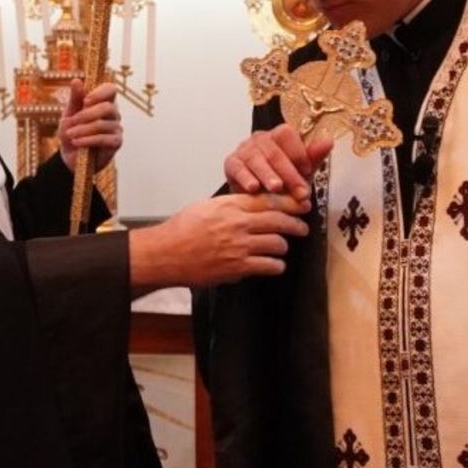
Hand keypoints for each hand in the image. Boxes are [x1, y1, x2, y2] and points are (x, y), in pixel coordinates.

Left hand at [59, 79, 122, 169]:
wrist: (69, 155)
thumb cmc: (71, 130)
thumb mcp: (69, 113)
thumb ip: (75, 98)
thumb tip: (76, 80)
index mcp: (103, 101)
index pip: (111, 89)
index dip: (100, 92)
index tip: (85, 101)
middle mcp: (113, 113)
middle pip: (107, 107)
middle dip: (86, 114)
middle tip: (71, 122)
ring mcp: (116, 128)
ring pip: (102, 124)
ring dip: (83, 129)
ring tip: (70, 134)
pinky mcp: (116, 143)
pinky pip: (104, 139)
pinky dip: (88, 140)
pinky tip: (76, 142)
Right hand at [130, 193, 311, 289]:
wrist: (165, 254)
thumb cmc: (182, 229)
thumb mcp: (207, 206)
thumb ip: (232, 205)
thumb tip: (253, 205)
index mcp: (230, 205)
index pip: (269, 199)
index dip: (290, 202)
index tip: (302, 204)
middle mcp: (238, 223)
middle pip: (279, 221)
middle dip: (296, 225)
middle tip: (302, 228)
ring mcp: (239, 246)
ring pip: (277, 244)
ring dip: (283, 247)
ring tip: (281, 248)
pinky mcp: (238, 267)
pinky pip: (269, 265)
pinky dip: (276, 266)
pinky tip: (274, 265)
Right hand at [224, 124, 333, 202]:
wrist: (256, 198)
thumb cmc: (280, 182)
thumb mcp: (300, 172)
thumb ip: (312, 157)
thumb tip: (328, 141)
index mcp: (278, 136)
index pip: (287, 134)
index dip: (298, 153)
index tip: (307, 171)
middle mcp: (260, 139)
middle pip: (273, 150)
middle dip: (288, 173)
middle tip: (298, 191)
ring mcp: (244, 150)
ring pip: (256, 159)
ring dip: (268, 175)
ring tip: (277, 188)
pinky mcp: (231, 163)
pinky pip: (238, 168)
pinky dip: (246, 178)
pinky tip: (253, 188)